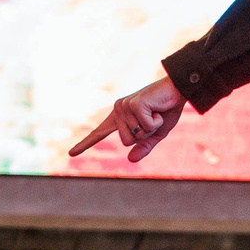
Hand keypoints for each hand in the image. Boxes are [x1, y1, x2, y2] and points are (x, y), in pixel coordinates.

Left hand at [70, 76, 186, 162]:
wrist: (178, 90)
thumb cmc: (167, 110)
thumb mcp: (156, 133)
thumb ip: (143, 146)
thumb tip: (130, 160)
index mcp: (119, 117)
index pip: (100, 133)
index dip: (85, 144)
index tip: (71, 154)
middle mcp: (118, 110)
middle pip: (127, 141)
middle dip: (145, 135)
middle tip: (153, 118)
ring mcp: (124, 107)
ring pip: (136, 136)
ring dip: (151, 128)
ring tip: (155, 112)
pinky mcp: (134, 105)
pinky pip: (145, 127)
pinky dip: (156, 122)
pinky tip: (157, 109)